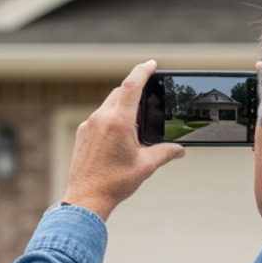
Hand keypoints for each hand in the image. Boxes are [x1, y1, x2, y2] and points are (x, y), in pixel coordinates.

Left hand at [60, 59, 184, 218]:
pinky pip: (99, 118)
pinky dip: (111, 119)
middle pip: (119, 94)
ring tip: (136, 124)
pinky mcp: (81, 134)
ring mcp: (88, 125)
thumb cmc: (115, 183)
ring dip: (123, 108)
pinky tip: (120, 136)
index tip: (151, 64)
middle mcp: (100, 118)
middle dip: (135, 92)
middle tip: (149, 99)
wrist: (86, 198)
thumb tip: (181, 150)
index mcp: (118, 121)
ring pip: (108, 106)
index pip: (131, 86)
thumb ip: (166, 153)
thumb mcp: (146, 166)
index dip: (142, 71)